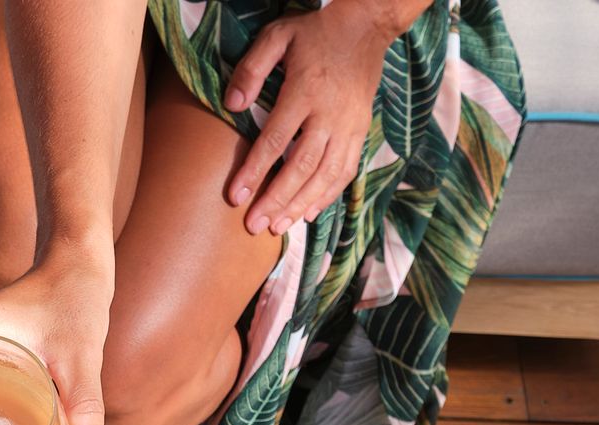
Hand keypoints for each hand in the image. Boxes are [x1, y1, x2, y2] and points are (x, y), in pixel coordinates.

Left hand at [224, 2, 405, 235]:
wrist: (367, 25)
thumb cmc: (315, 32)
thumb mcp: (278, 36)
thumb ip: (252, 68)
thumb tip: (232, 105)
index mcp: (306, 91)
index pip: (275, 139)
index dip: (254, 171)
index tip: (236, 197)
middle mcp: (330, 113)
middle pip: (301, 165)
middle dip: (277, 199)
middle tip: (254, 225)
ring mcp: (349, 125)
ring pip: (326, 174)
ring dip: (301, 204)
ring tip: (278, 226)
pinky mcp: (361, 130)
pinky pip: (347, 170)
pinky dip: (329, 195)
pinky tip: (309, 212)